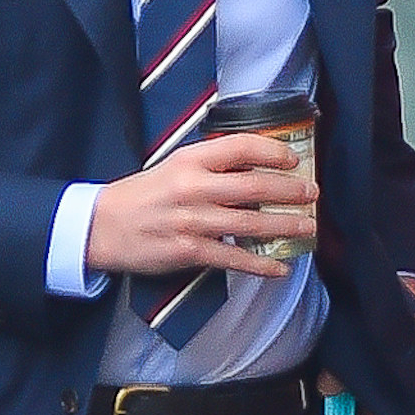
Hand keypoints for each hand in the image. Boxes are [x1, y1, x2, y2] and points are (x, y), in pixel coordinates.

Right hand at [86, 133, 315, 280]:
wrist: (102, 226)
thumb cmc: (141, 196)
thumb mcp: (173, 167)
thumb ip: (210, 165)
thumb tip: (253, 167)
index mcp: (190, 160)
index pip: (241, 146)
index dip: (273, 151)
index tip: (293, 159)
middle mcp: (194, 187)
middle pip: (254, 185)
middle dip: (290, 190)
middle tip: (312, 194)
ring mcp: (192, 221)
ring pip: (250, 222)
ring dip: (284, 226)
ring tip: (307, 227)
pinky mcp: (189, 251)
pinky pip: (234, 258)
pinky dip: (261, 264)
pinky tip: (280, 268)